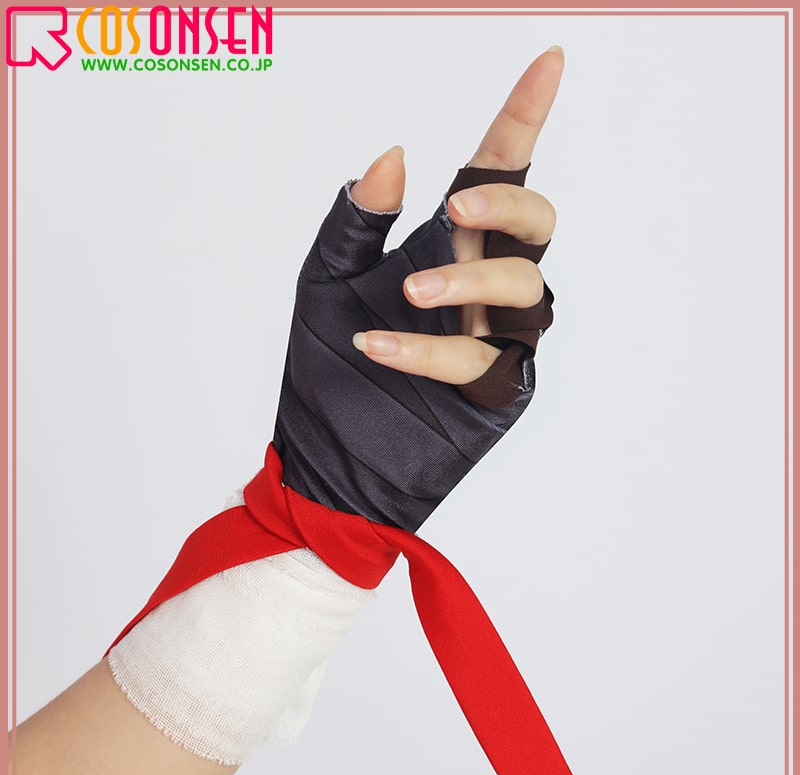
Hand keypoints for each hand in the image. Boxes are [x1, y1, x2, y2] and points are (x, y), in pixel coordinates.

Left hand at [273, 46, 565, 531]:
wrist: (322, 462)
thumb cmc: (326, 369)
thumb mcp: (324, 282)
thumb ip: (356, 220)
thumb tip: (395, 153)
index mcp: (446, 251)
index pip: (497, 175)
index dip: (523, 118)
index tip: (549, 62)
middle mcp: (479, 291)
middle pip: (537, 226)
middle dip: (508, 207)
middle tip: (457, 208)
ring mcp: (494, 344)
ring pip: (527, 292)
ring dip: (472, 280)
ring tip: (412, 290)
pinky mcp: (496, 395)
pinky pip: (485, 363)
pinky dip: (433, 350)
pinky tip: (379, 345)